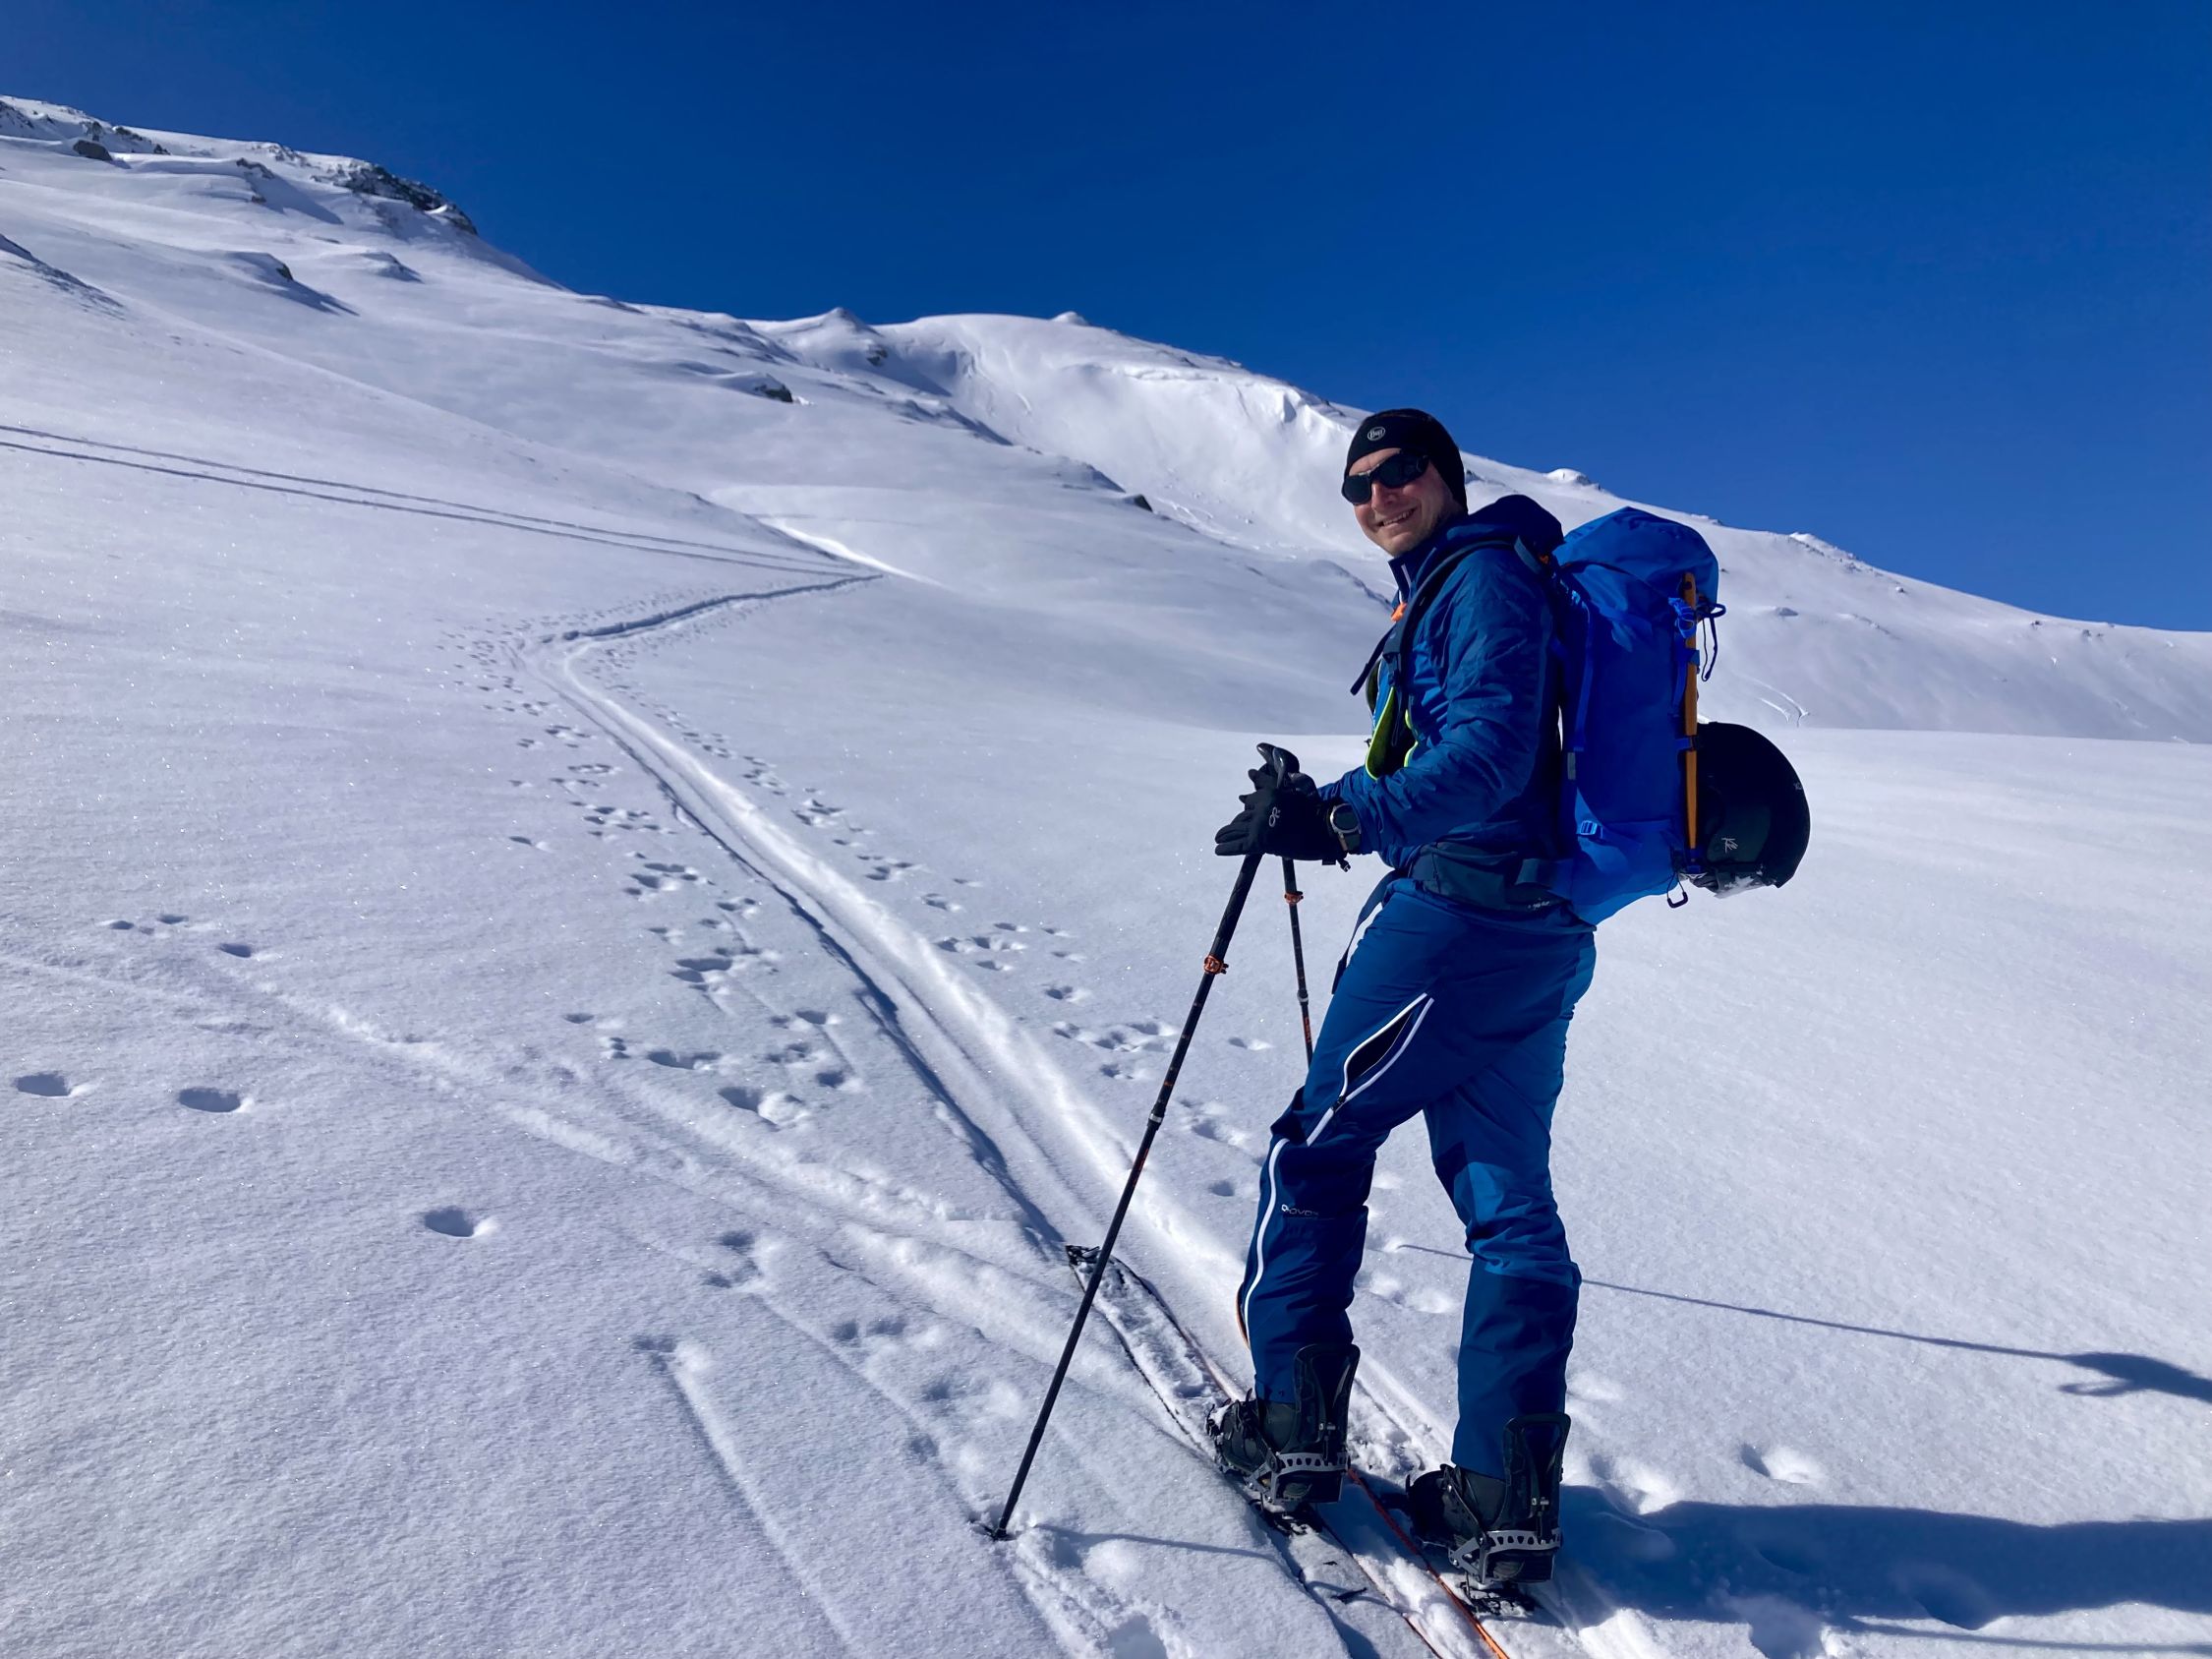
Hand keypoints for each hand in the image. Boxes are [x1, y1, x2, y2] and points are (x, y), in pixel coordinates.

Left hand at [1214, 757, 1346, 862]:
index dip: (1248, 807)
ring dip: (1225, 834)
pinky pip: (1237, 846)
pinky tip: (1217, 850)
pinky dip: (1226, 848)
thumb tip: (1250, 772)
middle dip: (1237, 823)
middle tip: (1228, 829)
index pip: (1251, 801)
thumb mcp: (1292, 793)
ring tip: (1218, 837)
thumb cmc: (1311, 812)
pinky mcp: (1259, 843)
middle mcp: (1261, 809)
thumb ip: (1270, 782)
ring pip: (1235, 829)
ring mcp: (1259, 826)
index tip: (1244, 808)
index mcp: (1269, 795)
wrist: (1322, 832)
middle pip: (1242, 816)